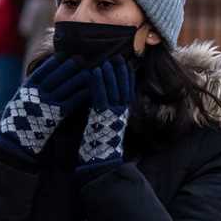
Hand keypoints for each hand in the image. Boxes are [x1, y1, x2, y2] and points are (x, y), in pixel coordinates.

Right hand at [0, 55, 91, 159]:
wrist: (16, 139)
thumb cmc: (19, 118)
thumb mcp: (20, 98)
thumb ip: (32, 87)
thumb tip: (43, 76)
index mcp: (27, 87)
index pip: (43, 70)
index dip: (55, 61)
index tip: (64, 54)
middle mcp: (37, 93)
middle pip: (57, 75)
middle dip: (70, 66)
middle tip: (80, 59)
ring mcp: (47, 103)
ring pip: (67, 86)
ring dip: (80, 78)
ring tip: (89, 72)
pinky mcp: (57, 115)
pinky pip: (72, 101)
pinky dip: (81, 94)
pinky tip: (89, 89)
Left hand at [78, 56, 133, 170]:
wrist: (100, 162)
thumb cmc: (99, 147)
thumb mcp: (105, 127)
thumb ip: (106, 115)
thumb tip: (103, 105)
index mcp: (122, 115)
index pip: (127, 93)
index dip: (127, 78)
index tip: (125, 65)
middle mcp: (119, 113)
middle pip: (122, 88)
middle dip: (120, 72)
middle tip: (116, 58)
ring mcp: (111, 114)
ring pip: (112, 90)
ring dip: (109, 74)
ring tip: (106, 61)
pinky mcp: (100, 116)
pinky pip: (99, 95)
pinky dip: (97, 83)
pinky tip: (93, 72)